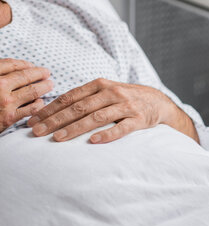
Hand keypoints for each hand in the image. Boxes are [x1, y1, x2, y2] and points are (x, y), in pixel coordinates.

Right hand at [0, 59, 53, 132]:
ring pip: (32, 91)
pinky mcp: (9, 118)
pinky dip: (39, 104)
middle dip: (39, 73)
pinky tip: (41, 102)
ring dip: (44, 86)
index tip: (32, 65)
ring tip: (50, 84)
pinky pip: (31, 108)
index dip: (24, 64)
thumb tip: (14, 67)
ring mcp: (5, 102)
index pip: (11, 65)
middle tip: (47, 72)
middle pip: (25, 76)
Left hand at [28, 78, 198, 143]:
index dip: (50, 109)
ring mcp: (126, 106)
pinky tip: (93, 141)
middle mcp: (112, 93)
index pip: (70, 97)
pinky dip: (107, 134)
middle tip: (37, 132)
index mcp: (100, 84)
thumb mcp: (106, 91)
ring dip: (75, 128)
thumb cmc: (126, 98)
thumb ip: (85, 97)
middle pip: (79, 107)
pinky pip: (121, 128)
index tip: (33, 121)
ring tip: (58, 138)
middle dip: (55, 120)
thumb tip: (52, 109)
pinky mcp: (139, 119)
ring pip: (96, 118)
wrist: (158, 101)